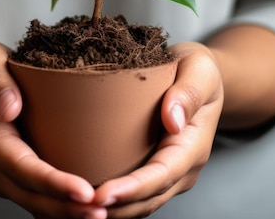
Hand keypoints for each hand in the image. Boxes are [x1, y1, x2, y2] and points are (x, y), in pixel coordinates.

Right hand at [0, 41, 107, 218]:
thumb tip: (9, 107)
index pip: (22, 168)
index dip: (53, 183)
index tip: (84, 191)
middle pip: (32, 196)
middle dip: (67, 209)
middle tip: (103, 211)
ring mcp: (3, 175)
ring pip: (37, 204)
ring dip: (68, 213)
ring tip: (102, 214)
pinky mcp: (16, 177)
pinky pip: (40, 199)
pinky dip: (63, 208)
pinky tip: (89, 209)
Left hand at [92, 42, 223, 217]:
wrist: (199, 77)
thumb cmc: (196, 70)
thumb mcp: (199, 69)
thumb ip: (188, 92)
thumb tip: (172, 120)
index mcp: (192, 146)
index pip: (161, 176)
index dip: (131, 189)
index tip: (101, 193)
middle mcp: (182, 168)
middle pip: (148, 199)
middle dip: (115, 207)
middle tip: (77, 205)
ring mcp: (169, 174)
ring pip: (139, 204)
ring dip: (111, 210)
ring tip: (74, 207)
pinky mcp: (152, 170)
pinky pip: (133, 194)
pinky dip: (111, 201)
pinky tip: (82, 199)